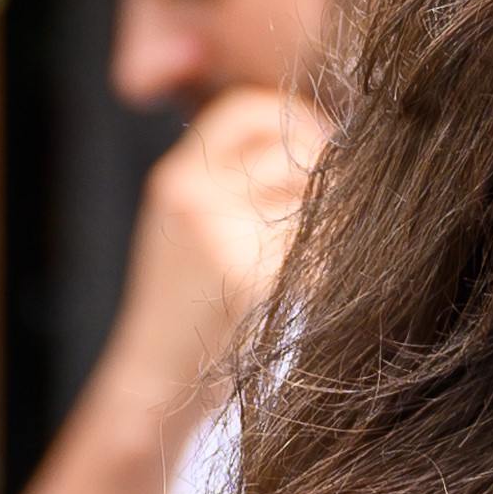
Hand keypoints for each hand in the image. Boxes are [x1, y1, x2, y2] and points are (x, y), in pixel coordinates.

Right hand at [103, 87, 328, 408]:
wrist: (157, 384)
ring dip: (333, 225)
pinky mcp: (257, 281)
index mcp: (174, 179)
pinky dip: (333, 266)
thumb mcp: (184, 222)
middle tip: (335, 205)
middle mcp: (193, 199)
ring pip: (318, 201)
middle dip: (324, 174)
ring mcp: (223, 239)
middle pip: (292, 151)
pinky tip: (316, 289)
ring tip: (317, 255)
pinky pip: (326, 250)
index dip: (292, 119)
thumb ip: (228, 174)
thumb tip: (321, 133)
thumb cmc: (185, 306)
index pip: (247, 110)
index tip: (318, 146)